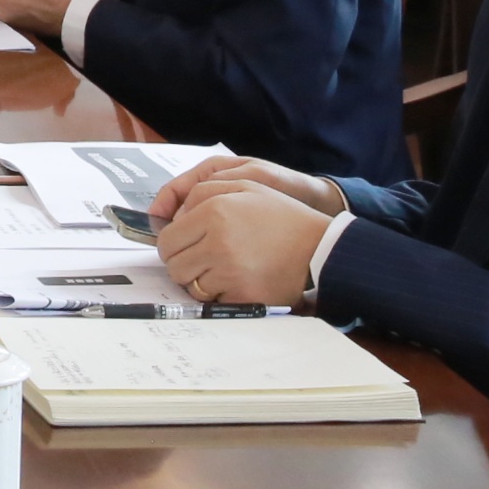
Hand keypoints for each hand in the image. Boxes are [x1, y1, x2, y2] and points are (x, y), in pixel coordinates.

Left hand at [152, 157, 347, 305]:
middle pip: (174, 266)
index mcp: (214, 212)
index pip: (167, 240)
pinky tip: (238, 282)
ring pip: (191, 286)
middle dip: (184, 264)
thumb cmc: (282, 217)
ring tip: (223, 270)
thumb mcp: (246, 187)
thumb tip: (173, 215)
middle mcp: (217, 242)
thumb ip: (203, 192)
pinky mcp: (243, 296)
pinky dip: (220, 295)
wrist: (321, 249)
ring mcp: (230, 272)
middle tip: (202, 260)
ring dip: (201, 280)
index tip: (183, 247)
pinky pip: (213, 301)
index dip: (173, 245)